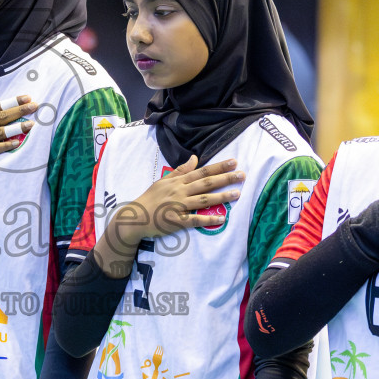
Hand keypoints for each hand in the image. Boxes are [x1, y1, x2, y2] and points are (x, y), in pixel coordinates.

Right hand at [110, 156, 244, 249]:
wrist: (136, 217)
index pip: (201, 171)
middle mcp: (180, 192)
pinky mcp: (177, 221)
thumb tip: (195, 157)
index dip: (218, 167)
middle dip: (225, 178)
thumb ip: (181, 170)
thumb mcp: (164, 180)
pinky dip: (208, 219)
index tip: (234, 162)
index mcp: (178, 181)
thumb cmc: (151, 198)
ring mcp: (179, 206)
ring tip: (237, 193)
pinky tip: (221, 219)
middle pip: (206, 183)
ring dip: (221, 197)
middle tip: (242, 175)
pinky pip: (195, 220)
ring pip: (203, 200)